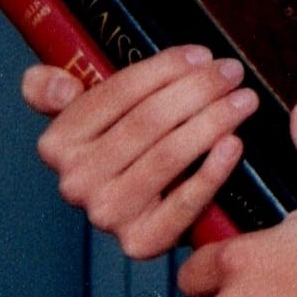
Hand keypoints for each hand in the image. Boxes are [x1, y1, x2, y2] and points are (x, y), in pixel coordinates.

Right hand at [23, 45, 257, 258]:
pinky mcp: (142, 242)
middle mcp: (77, 181)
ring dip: (215, 120)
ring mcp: (108, 214)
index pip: (117, 94)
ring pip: (169, 156)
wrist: (142, 209)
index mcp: (58, 143)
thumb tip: (59, 87)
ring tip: (244, 99)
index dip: (164, 69)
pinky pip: (185, 203)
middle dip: (198, 89)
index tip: (202, 55)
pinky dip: (213, 171)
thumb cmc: (122, 146)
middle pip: (148, 122)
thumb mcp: (83, 112)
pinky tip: (235, 143)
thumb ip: (52, 89)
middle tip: (232, 72)